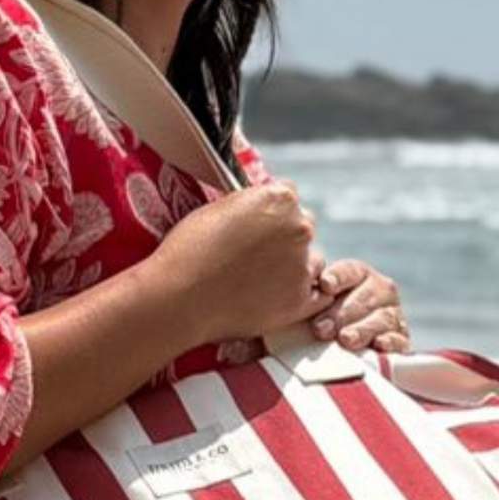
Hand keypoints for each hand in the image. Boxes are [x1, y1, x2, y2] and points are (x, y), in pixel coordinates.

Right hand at [148, 183, 335, 348]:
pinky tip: (284, 298)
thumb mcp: (217, 209)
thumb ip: (248, 205)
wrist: (179, 298)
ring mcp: (301, 266)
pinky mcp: (299, 301)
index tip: (258, 228)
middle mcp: (298, 228)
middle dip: (285, 240)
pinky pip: (319, 297)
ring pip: (311, 263)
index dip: (271, 214)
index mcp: (279, 198)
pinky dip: (305, 297)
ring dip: (295, 269)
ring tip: (262, 283)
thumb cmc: (188, 253)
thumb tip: (256, 211)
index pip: (289, 197)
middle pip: (302, 228)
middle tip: (256, 258)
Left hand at [308, 259, 410, 353]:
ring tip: (345, 339)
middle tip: (321, 328)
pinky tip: (378, 345)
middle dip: (342, 313)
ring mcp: (393, 315)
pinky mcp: (401, 340)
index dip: (338, 277)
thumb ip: (309, 298)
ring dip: (362, 329)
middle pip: (364, 297)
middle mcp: (381, 291)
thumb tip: (294, 289)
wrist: (348, 357)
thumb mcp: (315, 309)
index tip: (325, 285)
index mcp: (359, 276)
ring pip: (382, 318)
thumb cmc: (323, 325)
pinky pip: (399, 339)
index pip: (350, 271)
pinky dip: (390, 342)